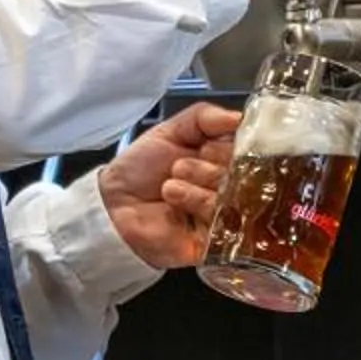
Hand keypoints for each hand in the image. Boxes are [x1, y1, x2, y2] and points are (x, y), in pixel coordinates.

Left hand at [96, 103, 240, 270]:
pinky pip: (223, 223)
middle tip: (179, 167)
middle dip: (208, 166)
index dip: (228, 146)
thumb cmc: (140, 169)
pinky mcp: (214, 241)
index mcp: (223, 160)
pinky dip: (198, 204)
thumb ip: (204, 117)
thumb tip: (239, 117)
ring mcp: (223, 216)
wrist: (113, 203)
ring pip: (231, 195)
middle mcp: (227, 188)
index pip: (247, 150)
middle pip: (242, 174)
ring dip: (197, 185)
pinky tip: (174, 200)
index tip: (205, 147)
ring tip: (170, 186)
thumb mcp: (171, 130)